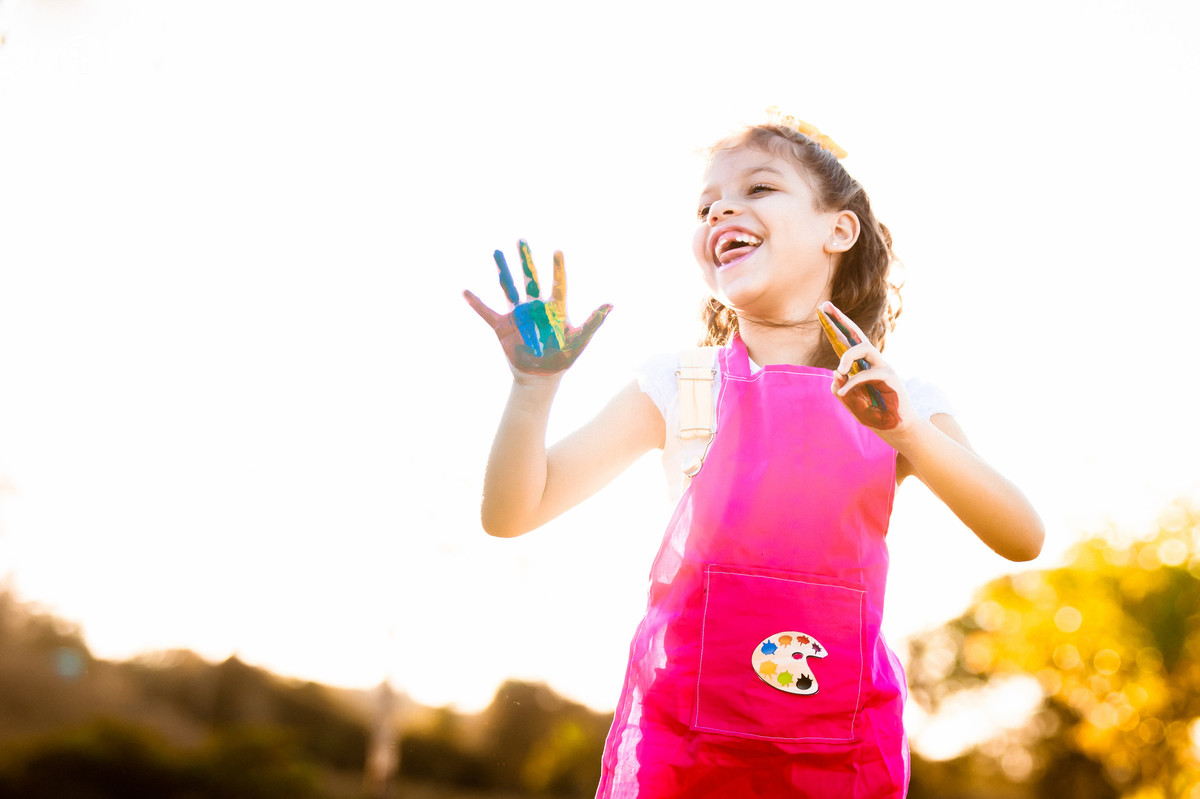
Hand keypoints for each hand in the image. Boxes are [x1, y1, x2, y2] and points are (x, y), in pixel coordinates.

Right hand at [464, 240, 611, 375]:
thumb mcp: (580, 340)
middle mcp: (535, 307)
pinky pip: (487, 312)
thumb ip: (593, 322)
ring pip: (509, 287)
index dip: (558, 268)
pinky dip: (476, 303)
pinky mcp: (503, 326)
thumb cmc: (563, 358)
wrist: (541, 376)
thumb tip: (611, 304)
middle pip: (530, 278)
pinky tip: (465, 291)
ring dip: (503, 271)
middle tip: (521, 240)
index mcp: (555, 308)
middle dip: (526, 259)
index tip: (557, 251)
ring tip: (497, 252)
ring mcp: (518, 315)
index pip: (558, 283)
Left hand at [819, 301, 908, 431]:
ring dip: (848, 357)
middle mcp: (871, 361)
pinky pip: (867, 374)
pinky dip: (854, 384)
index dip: (834, 327)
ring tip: (841, 370)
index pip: (845, 342)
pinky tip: (845, 393)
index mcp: (860, 365)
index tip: (822, 309)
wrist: (896, 429)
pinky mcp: (889, 376)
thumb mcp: (850, 403)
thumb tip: (836, 374)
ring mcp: (881, 366)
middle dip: (840, 320)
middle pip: (856, 334)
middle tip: (825, 306)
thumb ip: (840, 390)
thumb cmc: (874, 415)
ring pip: (864, 348)